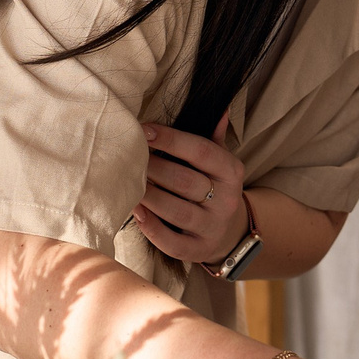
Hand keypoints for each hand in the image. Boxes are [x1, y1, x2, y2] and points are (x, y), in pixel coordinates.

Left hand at [134, 119, 249, 264]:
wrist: (231, 233)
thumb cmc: (215, 188)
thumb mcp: (220, 162)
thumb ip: (214, 137)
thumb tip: (218, 108)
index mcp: (231, 172)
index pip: (201, 151)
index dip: (171, 139)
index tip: (143, 130)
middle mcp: (226, 200)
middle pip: (185, 181)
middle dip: (154, 167)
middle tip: (128, 156)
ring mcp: (213, 227)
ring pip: (177, 211)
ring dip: (149, 196)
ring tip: (127, 182)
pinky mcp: (199, 250)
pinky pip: (173, 242)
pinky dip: (152, 228)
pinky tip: (136, 212)